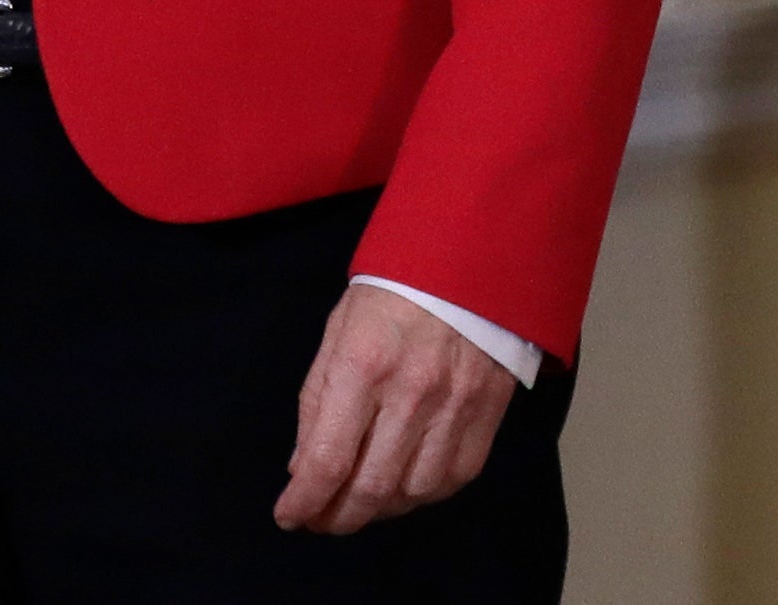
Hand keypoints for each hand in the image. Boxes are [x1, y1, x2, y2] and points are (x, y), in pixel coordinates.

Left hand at [279, 282, 516, 534]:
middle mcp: (411, 393)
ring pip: (414, 492)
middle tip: (323, 519)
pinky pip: (457, 476)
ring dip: (382, 508)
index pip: (327, 461)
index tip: (288, 516)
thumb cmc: (392, 291)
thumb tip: (303, 469)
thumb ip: (317, 402)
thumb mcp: (338, 333)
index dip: (303, 502)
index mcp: (363, 366)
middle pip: (371, 489)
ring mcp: (456, 404)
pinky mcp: (489, 409)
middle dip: (338, 518)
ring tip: (365, 499)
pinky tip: (407, 482)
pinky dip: (427, 493)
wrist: (470, 257)